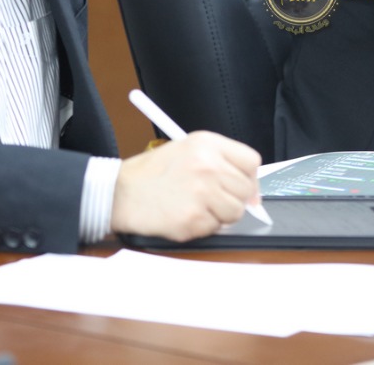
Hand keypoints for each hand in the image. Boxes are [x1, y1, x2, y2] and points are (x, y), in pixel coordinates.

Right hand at [110, 132, 261, 241]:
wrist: (120, 192)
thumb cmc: (153, 173)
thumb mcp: (188, 149)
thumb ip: (221, 162)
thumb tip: (252, 192)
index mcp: (208, 145)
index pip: (251, 162)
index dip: (250, 178)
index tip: (243, 187)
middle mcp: (208, 166)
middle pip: (246, 189)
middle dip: (234, 199)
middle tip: (212, 200)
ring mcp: (201, 194)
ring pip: (235, 212)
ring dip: (220, 215)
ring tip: (196, 206)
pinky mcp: (192, 219)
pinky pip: (215, 228)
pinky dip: (202, 227)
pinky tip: (183, 215)